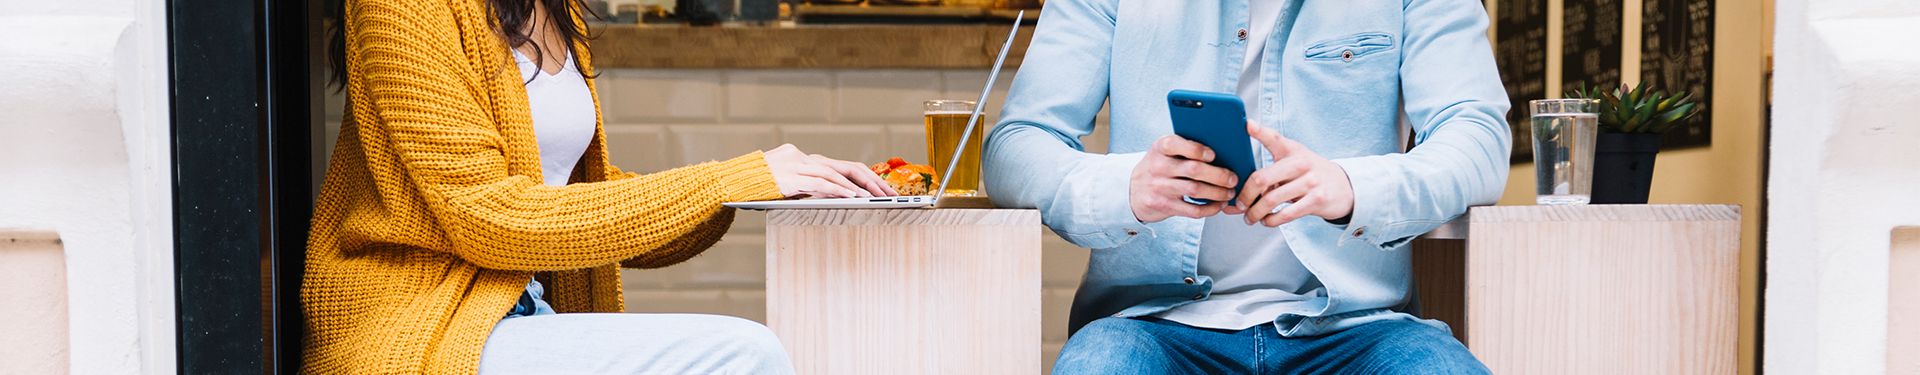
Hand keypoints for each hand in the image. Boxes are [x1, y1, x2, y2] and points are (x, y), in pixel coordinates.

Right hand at [763, 144, 898, 197]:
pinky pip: (820, 183)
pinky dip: (839, 190)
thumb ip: (809, 188)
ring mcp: (797, 166)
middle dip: (872, 181)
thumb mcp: (788, 186)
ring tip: (876, 199)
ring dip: (859, 187)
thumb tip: (835, 200)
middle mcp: (804, 158)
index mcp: (806, 159)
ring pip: (837, 174)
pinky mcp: (790, 177)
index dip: (866, 177)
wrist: (730, 182)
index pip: (844, 166)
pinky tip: (852, 198)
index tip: (883, 190)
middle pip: (847, 167)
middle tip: (889, 194)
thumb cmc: (758, 188)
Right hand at [1129, 135, 1240, 222]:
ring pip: (1195, 190)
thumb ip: (1184, 149)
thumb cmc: (1157, 168)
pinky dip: (1210, 209)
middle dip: (1218, 174)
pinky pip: (1192, 210)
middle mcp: (1158, 167)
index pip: (1175, 144)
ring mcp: (1160, 188)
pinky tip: (1218, 205)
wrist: (1131, 191)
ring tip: (1229, 192)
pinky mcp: (1165, 206)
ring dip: (1218, 192)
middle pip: (1193, 169)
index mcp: (1159, 148)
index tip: (1213, 155)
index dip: (1197, 149)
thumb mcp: (1163, 153)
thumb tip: (1223, 149)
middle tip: (1232, 178)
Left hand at [1223, 123, 1354, 226]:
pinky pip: (1286, 214)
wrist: (1344, 187)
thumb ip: (1269, 174)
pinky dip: (1270, 221)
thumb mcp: (1294, 163)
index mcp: (1293, 150)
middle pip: (1262, 179)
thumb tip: (1237, 198)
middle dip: (1245, 196)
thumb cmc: (1309, 174)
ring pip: (1271, 200)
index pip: (1275, 139)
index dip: (1260, 131)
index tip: (1248, 125)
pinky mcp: (1316, 200)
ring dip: (1255, 213)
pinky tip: (1266, 220)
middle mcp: (1301, 163)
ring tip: (1249, 218)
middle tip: (1238, 205)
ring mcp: (1310, 182)